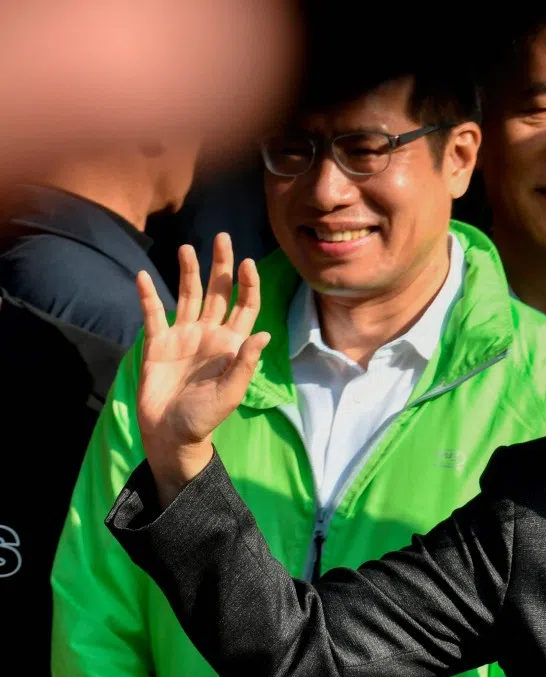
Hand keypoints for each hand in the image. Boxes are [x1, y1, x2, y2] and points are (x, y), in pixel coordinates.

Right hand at [135, 232, 268, 504]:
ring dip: (188, 272)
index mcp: (231, 344)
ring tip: (186, 247)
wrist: (171, 433)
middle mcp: (209, 334)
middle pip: (218, 293)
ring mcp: (183, 336)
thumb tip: (264, 333)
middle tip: (222, 236)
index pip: (244, 307)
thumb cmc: (206, 417)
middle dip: (220, 265)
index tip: (248, 262)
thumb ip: (245, 363)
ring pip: (188, 296)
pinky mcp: (157, 343)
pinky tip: (143, 276)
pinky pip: (152, 314)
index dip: (248, 285)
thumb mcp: (231, 393)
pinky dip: (148, 296)